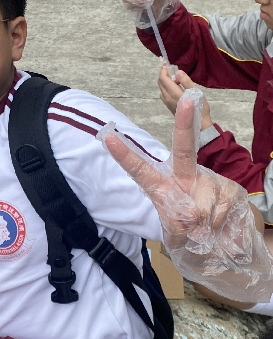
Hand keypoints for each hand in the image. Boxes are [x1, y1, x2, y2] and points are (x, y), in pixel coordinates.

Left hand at [100, 90, 272, 302]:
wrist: (219, 239)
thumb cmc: (187, 231)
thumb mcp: (174, 232)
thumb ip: (177, 224)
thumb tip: (193, 215)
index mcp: (162, 185)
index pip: (140, 169)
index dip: (124, 155)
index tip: (107, 136)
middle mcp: (185, 176)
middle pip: (184, 149)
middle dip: (184, 124)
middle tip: (187, 99)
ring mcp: (209, 180)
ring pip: (202, 202)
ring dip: (201, 225)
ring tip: (201, 230)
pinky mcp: (231, 189)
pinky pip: (220, 213)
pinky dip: (216, 227)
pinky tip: (215, 227)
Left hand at [158, 66, 212, 129]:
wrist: (198, 125)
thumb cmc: (199, 107)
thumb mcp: (195, 92)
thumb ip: (186, 81)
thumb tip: (177, 72)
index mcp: (173, 93)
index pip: (163, 79)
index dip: (163, 70)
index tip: (167, 63)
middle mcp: (167, 98)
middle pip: (160, 83)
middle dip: (163, 74)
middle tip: (170, 68)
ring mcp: (167, 103)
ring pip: (161, 89)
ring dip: (165, 81)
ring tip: (174, 77)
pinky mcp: (169, 106)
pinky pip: (164, 94)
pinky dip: (166, 87)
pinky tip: (175, 87)